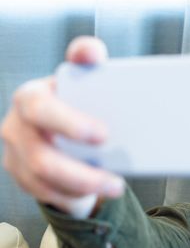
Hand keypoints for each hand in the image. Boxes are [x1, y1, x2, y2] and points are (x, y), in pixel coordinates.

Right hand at [1, 36, 124, 216]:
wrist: (58, 126)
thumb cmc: (73, 101)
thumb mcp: (79, 80)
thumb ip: (86, 62)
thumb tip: (92, 51)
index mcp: (31, 97)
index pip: (40, 107)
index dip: (69, 123)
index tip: (104, 136)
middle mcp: (17, 126)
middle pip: (42, 158)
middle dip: (80, 173)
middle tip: (116, 180)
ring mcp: (16, 154)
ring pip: (45, 182)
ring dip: (83, 188)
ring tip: (114, 188)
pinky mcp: (21, 175)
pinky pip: (45, 193)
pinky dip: (73, 195)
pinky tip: (96, 193)